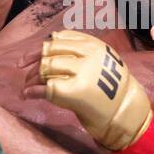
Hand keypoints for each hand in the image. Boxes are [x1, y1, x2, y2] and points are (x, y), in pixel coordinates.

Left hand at [22, 30, 153, 153]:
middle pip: (50, 52)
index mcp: (94, 45)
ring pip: (46, 68)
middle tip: (27, 76)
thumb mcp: (100, 64)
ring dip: (31, 79)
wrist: (126, 114)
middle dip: (34, 64)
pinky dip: (33, 91)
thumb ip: (78, 55)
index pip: (60, 39)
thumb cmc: (111, 91)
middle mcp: (89, 55)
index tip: (27, 59)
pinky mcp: (76, 91)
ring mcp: (83, 72)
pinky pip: (46, 87)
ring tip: (27, 88)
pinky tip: (28, 96)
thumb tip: (45, 54)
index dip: (41, 48)